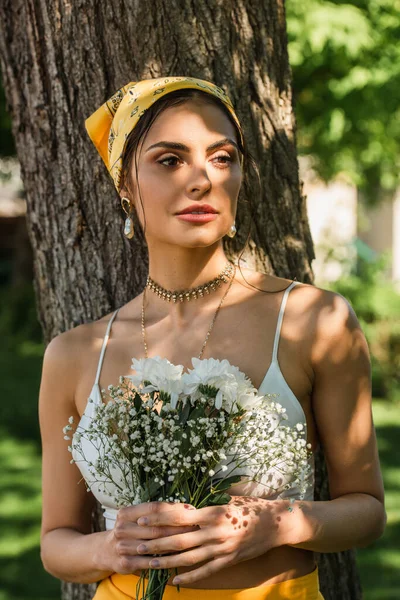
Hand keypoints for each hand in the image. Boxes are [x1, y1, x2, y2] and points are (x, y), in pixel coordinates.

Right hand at [98, 502, 197, 574]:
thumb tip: (188, 507)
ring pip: (155, 545)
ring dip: (175, 543)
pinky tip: (179, 556)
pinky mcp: (126, 563)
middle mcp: (122, 528)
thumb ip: (160, 511)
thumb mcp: (139, 516)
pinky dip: (166, 559)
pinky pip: (150, 562)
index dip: (173, 508)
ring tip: (191, 540)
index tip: (191, 509)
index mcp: (126, 513)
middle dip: (178, 527)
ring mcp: (122, 546)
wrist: (106, 551)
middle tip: (196, 526)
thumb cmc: (131, 529)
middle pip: (156, 527)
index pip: (153, 508)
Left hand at [132, 496, 296, 584]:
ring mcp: (221, 550)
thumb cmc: (251, 507)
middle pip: (179, 540)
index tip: (142, 519)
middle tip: (137, 545)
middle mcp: (215, 532)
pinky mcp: (228, 561)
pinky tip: (176, 581)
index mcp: (213, 513)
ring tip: (149, 563)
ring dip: (167, 562)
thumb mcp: (228, 499)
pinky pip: (205, 572)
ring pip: (188, 559)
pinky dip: (189, 577)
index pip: (179, 516)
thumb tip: (182, 503)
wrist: (276, 524)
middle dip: (155, 543)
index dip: (159, 518)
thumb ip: (206, 504)